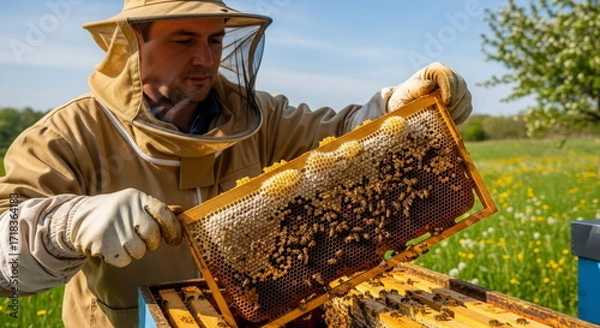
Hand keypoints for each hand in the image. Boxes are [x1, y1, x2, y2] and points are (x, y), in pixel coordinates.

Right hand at [58, 188, 181, 266]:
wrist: (78, 218)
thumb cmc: (117, 213)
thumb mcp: (137, 205)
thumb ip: (159, 210)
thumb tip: (182, 212)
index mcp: (137, 198)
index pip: (164, 213)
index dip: (173, 229)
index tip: (174, 240)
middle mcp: (126, 209)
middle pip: (153, 235)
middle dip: (151, 243)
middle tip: (141, 240)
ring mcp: (113, 225)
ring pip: (139, 251)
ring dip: (135, 251)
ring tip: (124, 242)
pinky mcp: (101, 242)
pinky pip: (124, 260)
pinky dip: (122, 259)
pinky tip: (113, 248)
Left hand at [387, 62, 471, 123]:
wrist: (408, 108)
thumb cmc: (405, 98)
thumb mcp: (405, 93)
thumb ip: (415, 88)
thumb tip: (429, 86)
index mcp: (435, 70)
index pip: (447, 74)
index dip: (449, 88)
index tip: (446, 103)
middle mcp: (450, 77)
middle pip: (460, 86)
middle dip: (454, 102)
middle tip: (444, 114)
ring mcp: (458, 89)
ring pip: (466, 98)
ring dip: (456, 111)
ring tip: (442, 120)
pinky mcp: (462, 101)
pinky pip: (467, 109)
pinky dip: (459, 117)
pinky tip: (447, 121)